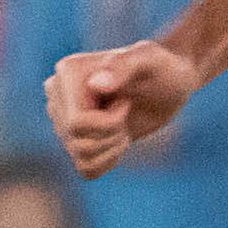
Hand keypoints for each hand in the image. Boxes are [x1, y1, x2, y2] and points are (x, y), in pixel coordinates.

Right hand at [45, 41, 198, 178]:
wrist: (170, 83)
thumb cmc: (161, 67)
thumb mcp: (149, 60)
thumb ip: (124, 65)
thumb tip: (96, 86)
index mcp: (67, 72)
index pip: (77, 124)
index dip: (110, 123)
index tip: (126, 101)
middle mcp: (57, 94)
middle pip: (76, 141)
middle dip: (112, 135)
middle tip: (127, 112)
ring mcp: (63, 117)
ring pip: (80, 156)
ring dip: (112, 147)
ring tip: (124, 125)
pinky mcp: (75, 137)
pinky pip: (85, 168)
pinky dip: (107, 161)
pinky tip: (119, 139)